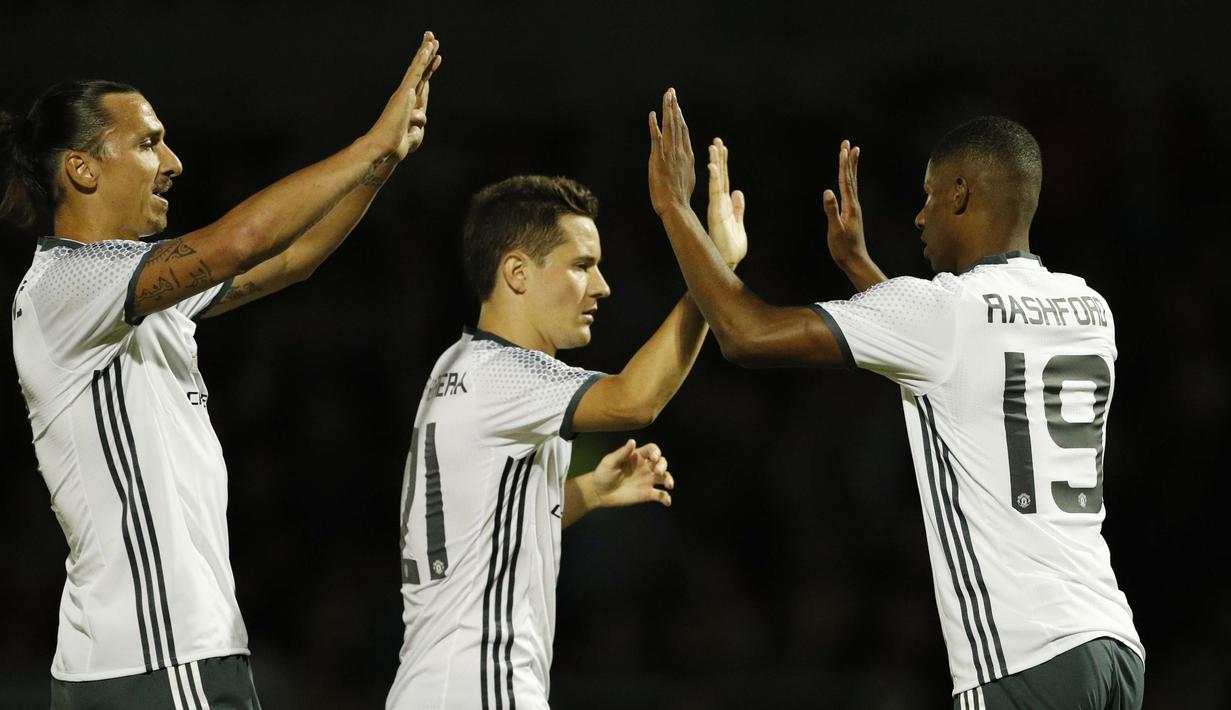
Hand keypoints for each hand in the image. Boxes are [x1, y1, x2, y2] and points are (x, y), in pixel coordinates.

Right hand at [366, 32, 442, 161]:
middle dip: (426, 54)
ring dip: (426, 52)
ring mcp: (405, 92)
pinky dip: (422, 60)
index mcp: (407, 103)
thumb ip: (418, 125)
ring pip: (418, 67)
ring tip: (433, 38)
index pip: (421, 83)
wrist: (384, 146)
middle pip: (419, 70)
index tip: (435, 58)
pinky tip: (428, 49)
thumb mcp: (414, 136)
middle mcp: (405, 94)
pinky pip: (416, 72)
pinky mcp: (405, 93)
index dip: (428, 70)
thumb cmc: (396, 145)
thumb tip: (420, 117)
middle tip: (432, 38)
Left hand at [591, 440, 673, 508]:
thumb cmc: (603, 473)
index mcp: (637, 457)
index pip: (652, 450)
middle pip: (661, 462)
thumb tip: (632, 441)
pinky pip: (660, 495)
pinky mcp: (647, 494)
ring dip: (669, 479)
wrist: (599, 492)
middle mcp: (645, 467)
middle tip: (658, 472)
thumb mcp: (610, 462)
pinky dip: (666, 498)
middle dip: (663, 465)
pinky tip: (667, 502)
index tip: (653, 458)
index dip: (656, 452)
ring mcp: (647, 480)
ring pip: (664, 477)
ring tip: (669, 485)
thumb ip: (622, 453)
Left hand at [648, 88, 695, 215]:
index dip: (680, 117)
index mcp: (687, 156)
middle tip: (671, 92)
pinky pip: (656, 138)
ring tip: (667, 95)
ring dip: (667, 110)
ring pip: (669, 127)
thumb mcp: (687, 178)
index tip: (677, 106)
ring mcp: (670, 154)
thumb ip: (685, 166)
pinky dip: (654, 125)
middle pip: (677, 124)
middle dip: (674, 106)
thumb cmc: (679, 198)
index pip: (683, 132)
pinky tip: (652, 114)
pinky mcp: (658, 159)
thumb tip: (685, 162)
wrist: (676, 206)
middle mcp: (680, 151)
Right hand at [706, 138, 747, 268]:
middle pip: (719, 176)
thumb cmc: (732, 246)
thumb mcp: (739, 223)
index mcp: (724, 205)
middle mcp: (719, 203)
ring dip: (715, 163)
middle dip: (718, 157)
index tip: (721, 148)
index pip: (724, 180)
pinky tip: (713, 166)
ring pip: (716, 180)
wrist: (728, 260)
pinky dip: (715, 178)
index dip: (723, 164)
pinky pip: (715, 191)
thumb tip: (738, 192)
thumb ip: (738, 207)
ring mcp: (717, 206)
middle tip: (716, 140)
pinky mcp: (716, 211)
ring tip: (713, 146)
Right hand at [822, 139, 874, 266]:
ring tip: (852, 155)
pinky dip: (848, 182)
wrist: (855, 261)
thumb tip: (828, 192)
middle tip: (848, 144)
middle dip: (849, 160)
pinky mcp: (851, 214)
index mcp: (850, 206)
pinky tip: (847, 181)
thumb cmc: (844, 248)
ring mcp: (853, 209)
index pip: (845, 180)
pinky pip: (850, 192)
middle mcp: (854, 205)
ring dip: (851, 168)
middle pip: (851, 178)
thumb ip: (832, 211)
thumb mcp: (835, 230)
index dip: (844, 164)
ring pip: (852, 184)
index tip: (844, 148)